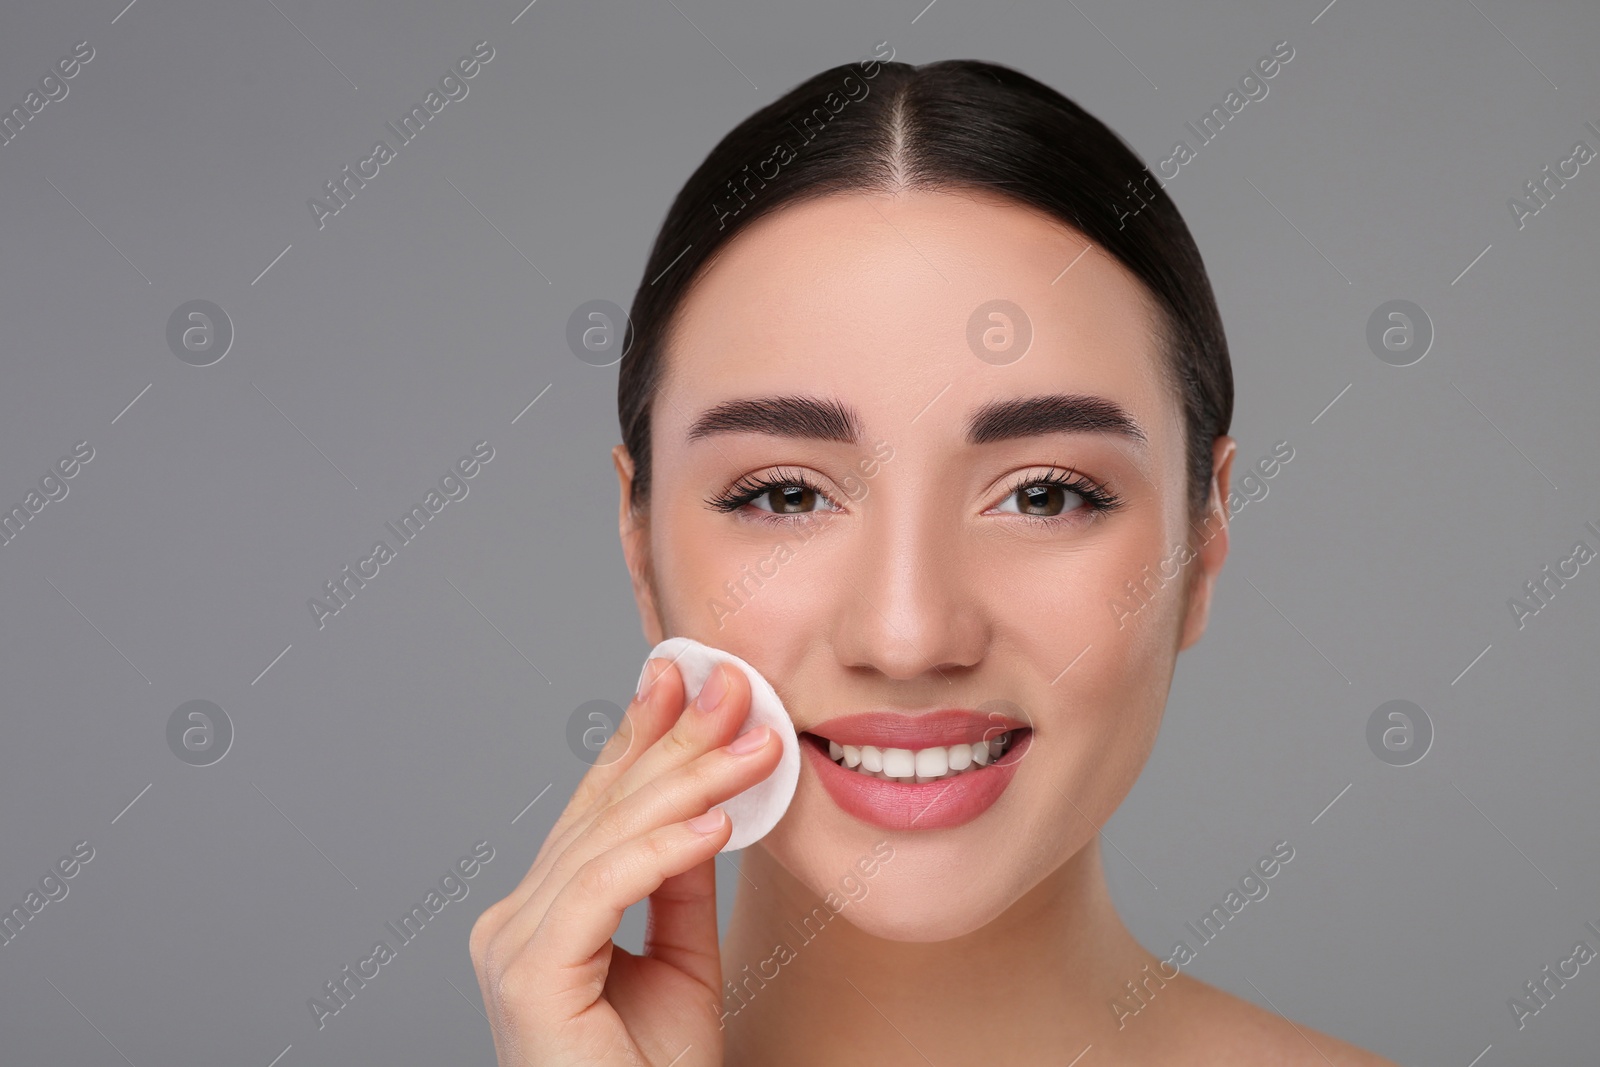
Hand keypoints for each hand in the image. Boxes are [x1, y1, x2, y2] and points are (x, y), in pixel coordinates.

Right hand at [469, 657, 782, 1065]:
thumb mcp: (684, 960)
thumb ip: (683, 882)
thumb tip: (708, 802)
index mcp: (544, 913)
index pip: (598, 806)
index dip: (642, 737)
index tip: (684, 676)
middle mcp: (514, 920)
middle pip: (603, 809)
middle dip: (674, 739)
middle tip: (733, 684)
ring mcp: (512, 945)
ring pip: (607, 838)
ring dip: (689, 782)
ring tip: (753, 744)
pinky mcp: (529, 976)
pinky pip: (603, 890)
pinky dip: (663, 850)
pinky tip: (717, 821)